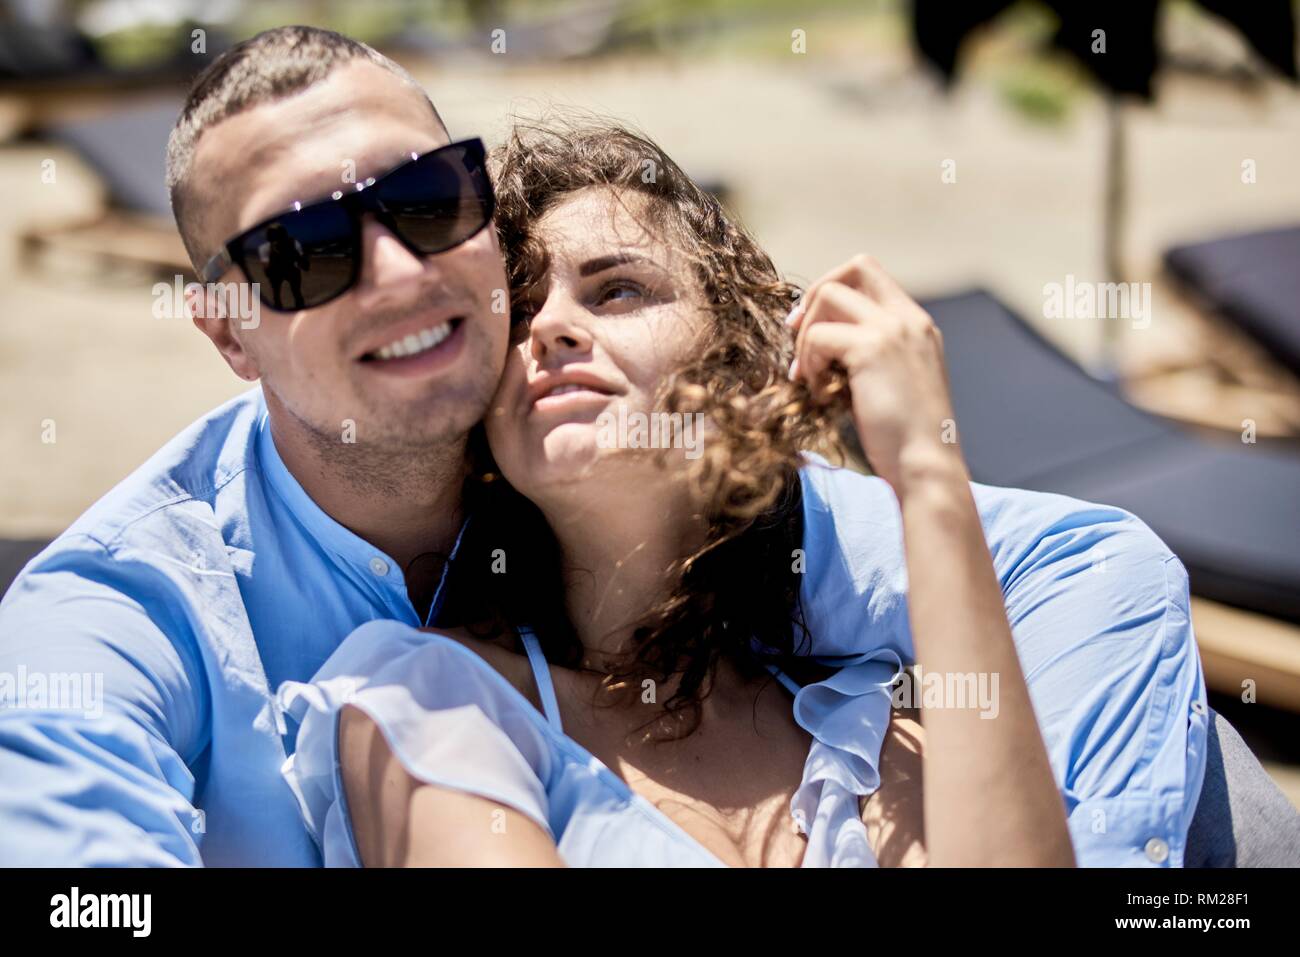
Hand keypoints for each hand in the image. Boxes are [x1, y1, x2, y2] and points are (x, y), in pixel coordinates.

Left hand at [787, 255, 965, 495]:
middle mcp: (909, 318)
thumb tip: (820, 341)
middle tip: (796, 336)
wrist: (926, 465)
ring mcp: (893, 330)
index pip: (871, 275)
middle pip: (854, 267)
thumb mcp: (891, 383)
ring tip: (811, 378)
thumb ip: (867, 354)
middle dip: (816, 296)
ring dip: (808, 335)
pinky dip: (809, 364)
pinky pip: (819, 337)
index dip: (833, 291)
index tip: (810, 326)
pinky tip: (821, 395)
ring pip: (829, 296)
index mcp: (917, 324)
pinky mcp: (873, 350)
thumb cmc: (905, 437)